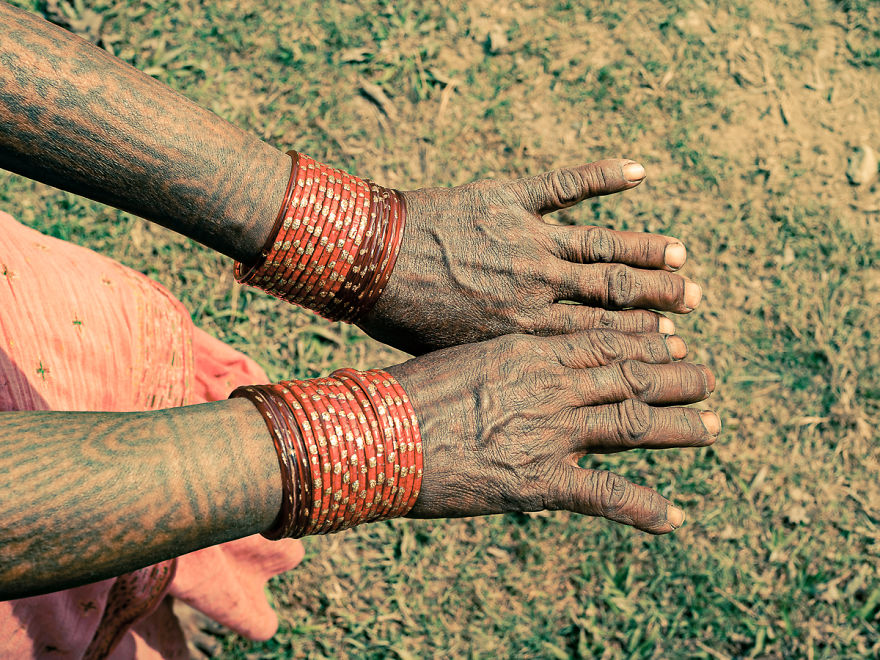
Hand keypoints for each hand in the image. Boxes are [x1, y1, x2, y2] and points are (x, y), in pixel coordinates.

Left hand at [361, 159, 700, 353]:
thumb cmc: (401, 321)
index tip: (676, 346)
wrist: (363, 263)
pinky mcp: (507, 199)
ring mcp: (524, 239)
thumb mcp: (456, 358)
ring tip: (682, 256)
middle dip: (660, 298)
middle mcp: (534, 285)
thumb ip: (503, 364)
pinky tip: (639, 171)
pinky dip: (603, 176)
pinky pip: (565, 184)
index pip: (599, 337)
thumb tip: (534, 387)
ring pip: (600, 243)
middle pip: (613, 292)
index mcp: (524, 329)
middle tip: (697, 301)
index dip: (642, 341)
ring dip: (645, 248)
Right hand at [388, 329, 718, 532]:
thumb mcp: (464, 356)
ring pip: (631, 423)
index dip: (644, 341)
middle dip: (675, 377)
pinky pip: (602, 494)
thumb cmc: (408, 391)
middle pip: (629, 376)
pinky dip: (641, 507)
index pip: (602, 340)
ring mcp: (549, 432)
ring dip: (677, 427)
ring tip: (711, 428)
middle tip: (708, 377)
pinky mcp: (537, 482)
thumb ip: (505, 359)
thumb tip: (525, 361)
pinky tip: (672, 517)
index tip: (673, 339)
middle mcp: (550, 385)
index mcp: (529, 349)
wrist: (377, 432)